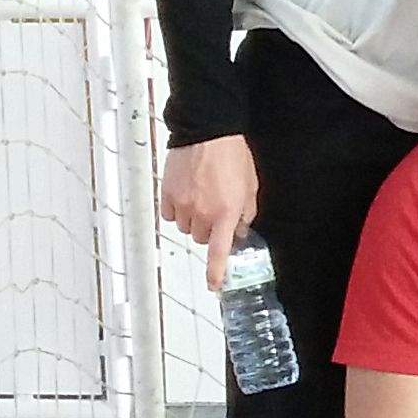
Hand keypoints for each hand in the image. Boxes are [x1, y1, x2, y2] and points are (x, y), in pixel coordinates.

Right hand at [160, 135, 259, 288]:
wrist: (207, 132)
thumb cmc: (231, 155)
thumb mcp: (250, 186)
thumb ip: (245, 212)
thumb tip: (239, 230)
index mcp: (227, 212)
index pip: (220, 251)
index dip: (216, 271)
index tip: (214, 285)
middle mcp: (203, 212)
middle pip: (202, 239)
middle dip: (210, 231)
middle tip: (216, 212)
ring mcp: (183, 204)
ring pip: (186, 228)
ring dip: (194, 220)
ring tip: (202, 198)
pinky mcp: (168, 195)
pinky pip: (170, 216)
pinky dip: (177, 211)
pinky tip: (185, 195)